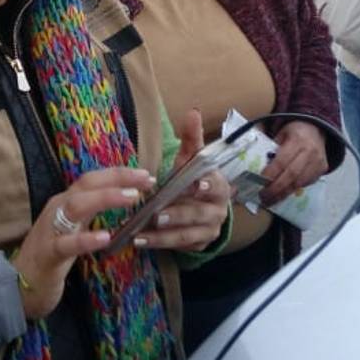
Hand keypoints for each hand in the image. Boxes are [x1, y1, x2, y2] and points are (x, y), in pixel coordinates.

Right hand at [10, 166, 154, 319]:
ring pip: (76, 206)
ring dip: (106, 198)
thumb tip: (124, 201)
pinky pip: (66, 244)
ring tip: (132, 199)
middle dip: (118, 179)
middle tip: (146, 180)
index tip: (146, 174)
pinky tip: (106, 237)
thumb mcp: (74, 229)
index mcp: (65, 202)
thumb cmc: (51, 257)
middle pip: (87, 184)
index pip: (93, 179)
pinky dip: (86, 239)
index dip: (119, 174)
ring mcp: (50, 230)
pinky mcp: (47, 254)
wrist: (16, 287)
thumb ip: (93, 214)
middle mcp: (57, 209)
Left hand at [134, 109, 230, 251]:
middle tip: (157, 215)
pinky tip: (141, 242)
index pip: (216, 186)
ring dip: (163, 236)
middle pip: (199, 214)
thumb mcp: (192, 159)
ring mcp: (209, 230)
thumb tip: (192, 111)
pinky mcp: (198, 246)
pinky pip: (179, 248)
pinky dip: (160, 245)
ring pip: (187, 235)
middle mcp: (218, 210)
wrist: (203, 208)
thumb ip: (191, 138)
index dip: (209, 186)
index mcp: (219, 187)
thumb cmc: (194, 179)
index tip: (198, 185)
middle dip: (178, 215)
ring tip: (141, 234)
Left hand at [261, 120, 327, 205]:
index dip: (270, 174)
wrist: (315, 130)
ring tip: (270, 201)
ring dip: (283, 194)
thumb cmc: (294, 132)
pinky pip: (305, 184)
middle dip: (276, 189)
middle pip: (291, 175)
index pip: (282, 161)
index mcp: (298, 140)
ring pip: (299, 183)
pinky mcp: (321, 170)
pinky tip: (281, 195)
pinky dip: (292, 190)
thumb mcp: (280, 133)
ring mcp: (318, 162)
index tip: (259, 183)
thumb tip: (255, 166)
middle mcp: (310, 152)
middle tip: (263, 197)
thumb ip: (271, 148)